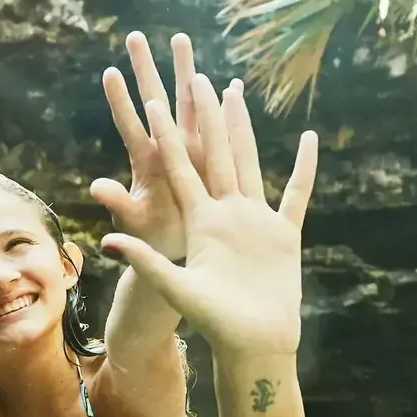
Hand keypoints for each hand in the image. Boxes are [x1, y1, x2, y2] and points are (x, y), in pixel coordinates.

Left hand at [96, 31, 248, 267]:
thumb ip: (119, 203)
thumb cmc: (153, 239)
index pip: (130, 125)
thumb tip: (96, 185)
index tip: (110, 71)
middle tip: (136, 36)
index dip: (121, 100)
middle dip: (149, 68)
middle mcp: (168, 148)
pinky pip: (222, 128)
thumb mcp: (135, 222)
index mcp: (147, 162)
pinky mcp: (213, 160)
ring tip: (180, 39)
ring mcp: (191, 150)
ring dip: (187, 73)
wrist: (180, 253)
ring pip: (190, 104)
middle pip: (157, 101)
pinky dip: (227, 106)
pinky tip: (232, 84)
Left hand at [99, 82, 315, 360]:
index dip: (167, 133)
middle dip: (204, 114)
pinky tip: (309, 140)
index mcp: (199, 220)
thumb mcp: (175, 287)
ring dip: (242, 128)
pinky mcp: (282, 233)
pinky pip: (295, 193)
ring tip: (236, 91)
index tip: (154, 98)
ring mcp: (254, 220)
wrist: (252, 343)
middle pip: (212, 152)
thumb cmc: (213, 322)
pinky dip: (304, 168)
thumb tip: (108, 242)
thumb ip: (146, 261)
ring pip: (248, 161)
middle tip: (195, 73)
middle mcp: (224, 213)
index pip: (178, 167)